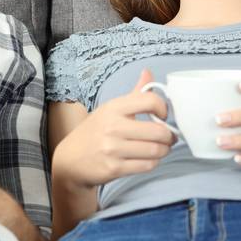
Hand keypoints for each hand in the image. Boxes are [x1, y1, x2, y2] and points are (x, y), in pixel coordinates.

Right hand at [51, 69, 174, 191]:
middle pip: (158, 131)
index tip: (163, 115)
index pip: (150, 100)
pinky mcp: (114, 168)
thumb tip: (148, 72)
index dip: (164, 108)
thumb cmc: (95, 131)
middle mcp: (113, 126)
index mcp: (114, 107)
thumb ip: (134, 93)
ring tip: (161, 147)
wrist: (71, 159)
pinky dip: (154, 162)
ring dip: (164, 150)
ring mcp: (113, 149)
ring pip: (155, 150)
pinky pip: (147, 165)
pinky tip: (149, 158)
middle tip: (169, 136)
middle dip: (169, 136)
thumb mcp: (111, 108)